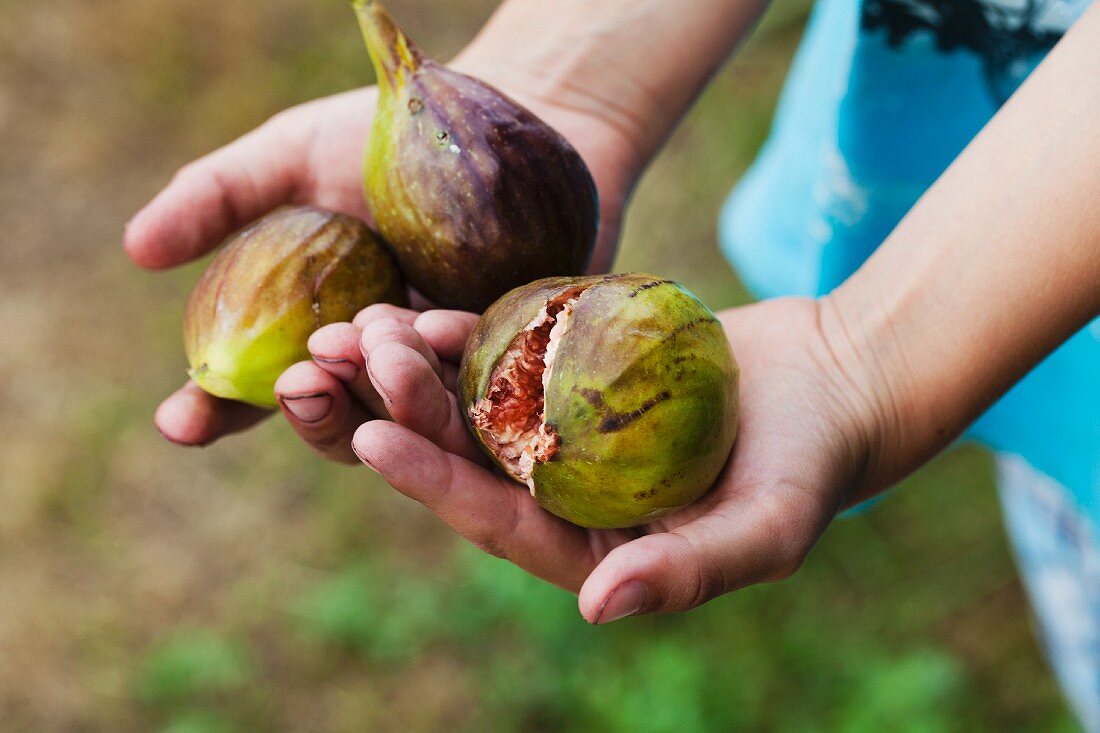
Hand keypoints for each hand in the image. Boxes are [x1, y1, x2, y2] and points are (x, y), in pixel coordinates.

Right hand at [126, 80, 637, 446]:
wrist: (499, 120)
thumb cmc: (386, 140)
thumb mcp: (295, 157)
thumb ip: (221, 197)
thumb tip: (135, 249)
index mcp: (312, 333)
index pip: (252, 393)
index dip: (214, 413)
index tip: (179, 421)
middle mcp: (375, 367)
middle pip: (331, 419)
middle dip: (308, 410)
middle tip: (298, 380)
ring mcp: (441, 371)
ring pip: (404, 415)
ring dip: (377, 391)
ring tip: (362, 340)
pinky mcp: (504, 359)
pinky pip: (476, 377)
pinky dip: (447, 358)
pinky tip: (430, 327)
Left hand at [333, 297, 884, 621]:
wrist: (834, 381)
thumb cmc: (810, 464)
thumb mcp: (766, 528)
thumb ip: (689, 572)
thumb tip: (596, 609)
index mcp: (592, 546)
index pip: (501, 521)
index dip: (437, 486)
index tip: (374, 443)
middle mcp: (565, 493)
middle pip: (471, 459)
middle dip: (411, 415)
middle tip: (361, 363)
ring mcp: (564, 431)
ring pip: (474, 405)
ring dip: (420, 371)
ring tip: (369, 327)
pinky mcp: (572, 374)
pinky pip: (507, 355)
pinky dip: (466, 333)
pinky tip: (424, 308)